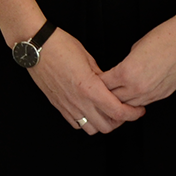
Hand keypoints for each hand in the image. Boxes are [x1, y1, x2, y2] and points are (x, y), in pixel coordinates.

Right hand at [25, 27, 147, 134]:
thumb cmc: (61, 46)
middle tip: (125, 110)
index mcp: (89, 88)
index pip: (117, 112)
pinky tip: (90, 110)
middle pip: (107, 126)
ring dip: (102, 124)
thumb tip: (112, 86)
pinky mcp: (58, 106)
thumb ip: (102, 77)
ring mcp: (67, 106)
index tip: (139, 110)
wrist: (36, 48)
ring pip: (91, 129)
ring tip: (107, 112)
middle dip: (120, 121)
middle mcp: (79, 101)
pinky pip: (76, 124)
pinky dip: (86, 122)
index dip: (132, 114)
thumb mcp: (88, 58)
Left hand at [102, 4, 175, 106]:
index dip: (97, 83)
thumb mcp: (136, 46)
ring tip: (116, 96)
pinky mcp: (163, 95)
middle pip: (113, 99)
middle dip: (106, 95)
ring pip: (128, 105)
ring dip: (122, 101)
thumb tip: (123, 70)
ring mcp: (151, 93)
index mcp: (127, 72)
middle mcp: (138, 87)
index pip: (103, 85)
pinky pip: (144, 103)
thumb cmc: (164, 37)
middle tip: (103, 92)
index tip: (95, 81)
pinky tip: (134, 94)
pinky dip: (137, 100)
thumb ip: (126, 63)